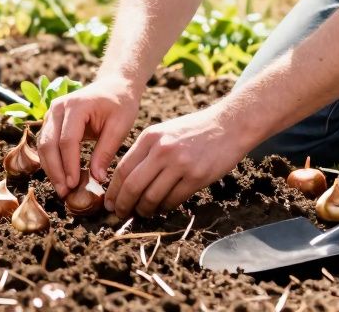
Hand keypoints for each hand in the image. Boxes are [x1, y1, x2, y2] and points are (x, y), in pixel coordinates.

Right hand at [37, 76, 140, 198]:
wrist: (113, 87)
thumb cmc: (120, 105)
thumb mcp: (120, 126)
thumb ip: (106, 151)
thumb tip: (97, 179)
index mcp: (76, 106)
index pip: (67, 140)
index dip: (69, 165)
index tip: (74, 185)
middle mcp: (58, 108)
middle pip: (49, 144)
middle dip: (55, 171)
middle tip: (65, 192)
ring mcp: (51, 113)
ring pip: (43, 145)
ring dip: (50, 169)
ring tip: (62, 189)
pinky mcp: (51, 121)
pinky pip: (45, 144)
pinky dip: (51, 161)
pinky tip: (60, 177)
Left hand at [106, 105, 247, 217]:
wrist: (228, 125)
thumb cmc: (193, 131)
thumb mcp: (164, 133)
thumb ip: (145, 152)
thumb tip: (125, 182)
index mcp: (149, 137)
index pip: (122, 169)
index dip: (113, 191)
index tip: (109, 202)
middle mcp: (161, 150)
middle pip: (132, 186)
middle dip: (123, 205)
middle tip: (120, 214)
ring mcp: (180, 164)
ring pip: (151, 197)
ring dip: (144, 210)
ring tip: (143, 213)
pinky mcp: (196, 176)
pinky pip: (173, 200)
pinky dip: (164, 208)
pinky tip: (162, 208)